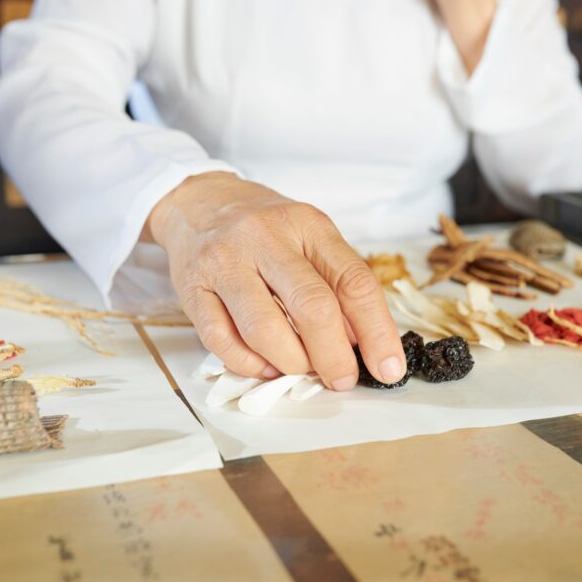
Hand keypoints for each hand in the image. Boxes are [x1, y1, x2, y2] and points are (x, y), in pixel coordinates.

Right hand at [147, 172, 406, 389]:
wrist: (200, 201)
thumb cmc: (266, 228)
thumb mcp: (310, 238)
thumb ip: (336, 283)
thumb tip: (361, 343)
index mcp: (308, 225)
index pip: (353, 282)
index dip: (377, 332)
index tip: (389, 369)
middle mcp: (265, 238)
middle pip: (312, 307)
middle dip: (333, 357)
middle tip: (342, 380)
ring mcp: (224, 262)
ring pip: (264, 330)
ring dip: (291, 363)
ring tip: (301, 369)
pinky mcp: (192, 288)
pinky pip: (222, 341)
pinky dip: (249, 364)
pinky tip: (264, 365)